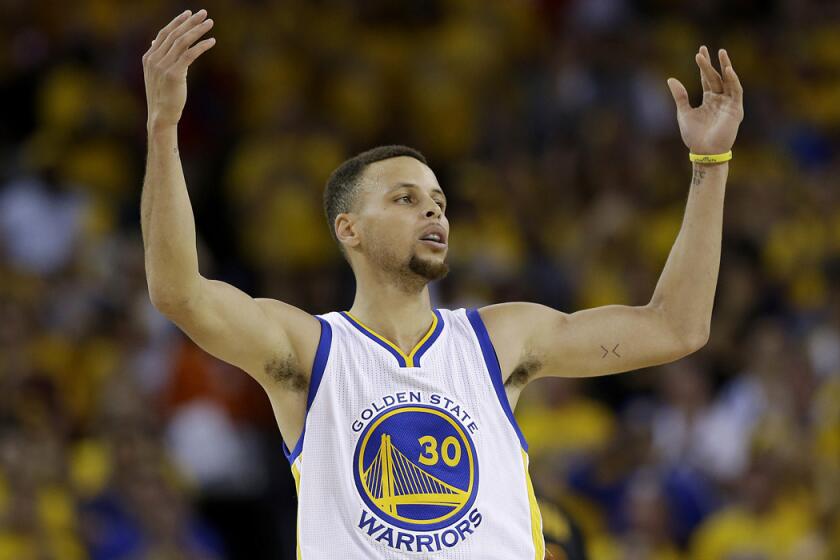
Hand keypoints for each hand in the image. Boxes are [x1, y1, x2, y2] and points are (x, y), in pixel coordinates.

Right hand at [143, 9, 215, 129]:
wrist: (161, 115)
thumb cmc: (163, 96)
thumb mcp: (157, 74)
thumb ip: (158, 57)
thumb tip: (156, 41)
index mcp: (149, 57)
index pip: (164, 33)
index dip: (177, 22)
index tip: (188, 13)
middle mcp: (154, 59)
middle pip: (174, 34)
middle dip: (190, 21)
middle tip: (204, 13)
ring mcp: (162, 66)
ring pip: (182, 41)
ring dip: (198, 30)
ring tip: (210, 23)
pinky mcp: (174, 74)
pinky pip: (189, 54)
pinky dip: (201, 46)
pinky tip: (212, 41)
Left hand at [666, 46, 743, 154]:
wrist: (704, 151)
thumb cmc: (694, 136)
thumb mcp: (684, 112)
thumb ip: (680, 96)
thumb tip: (671, 78)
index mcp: (709, 100)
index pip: (707, 78)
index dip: (704, 65)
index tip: (700, 51)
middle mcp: (720, 99)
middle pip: (716, 77)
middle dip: (711, 63)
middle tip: (704, 49)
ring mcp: (729, 103)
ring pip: (728, 81)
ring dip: (725, 67)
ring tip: (721, 53)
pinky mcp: (736, 109)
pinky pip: (736, 91)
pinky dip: (733, 80)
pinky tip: (728, 70)